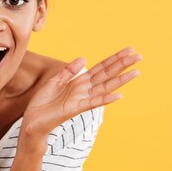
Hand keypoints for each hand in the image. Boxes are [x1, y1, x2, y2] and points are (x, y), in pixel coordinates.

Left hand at [22, 46, 142, 139]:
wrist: (32, 120)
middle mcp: (83, 90)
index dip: (114, 59)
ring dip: (121, 80)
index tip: (129, 50)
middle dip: (123, 65)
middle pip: (107, 75)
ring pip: (105, 87)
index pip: (101, 68)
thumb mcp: (54, 81)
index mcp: (79, 82)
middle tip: (139, 56)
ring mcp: (81, 99)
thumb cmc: (43, 103)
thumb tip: (84, 58)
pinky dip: (105, 99)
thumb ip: (68, 71)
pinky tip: (118, 95)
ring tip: (136, 72)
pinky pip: (92, 103)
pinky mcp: (74, 109)